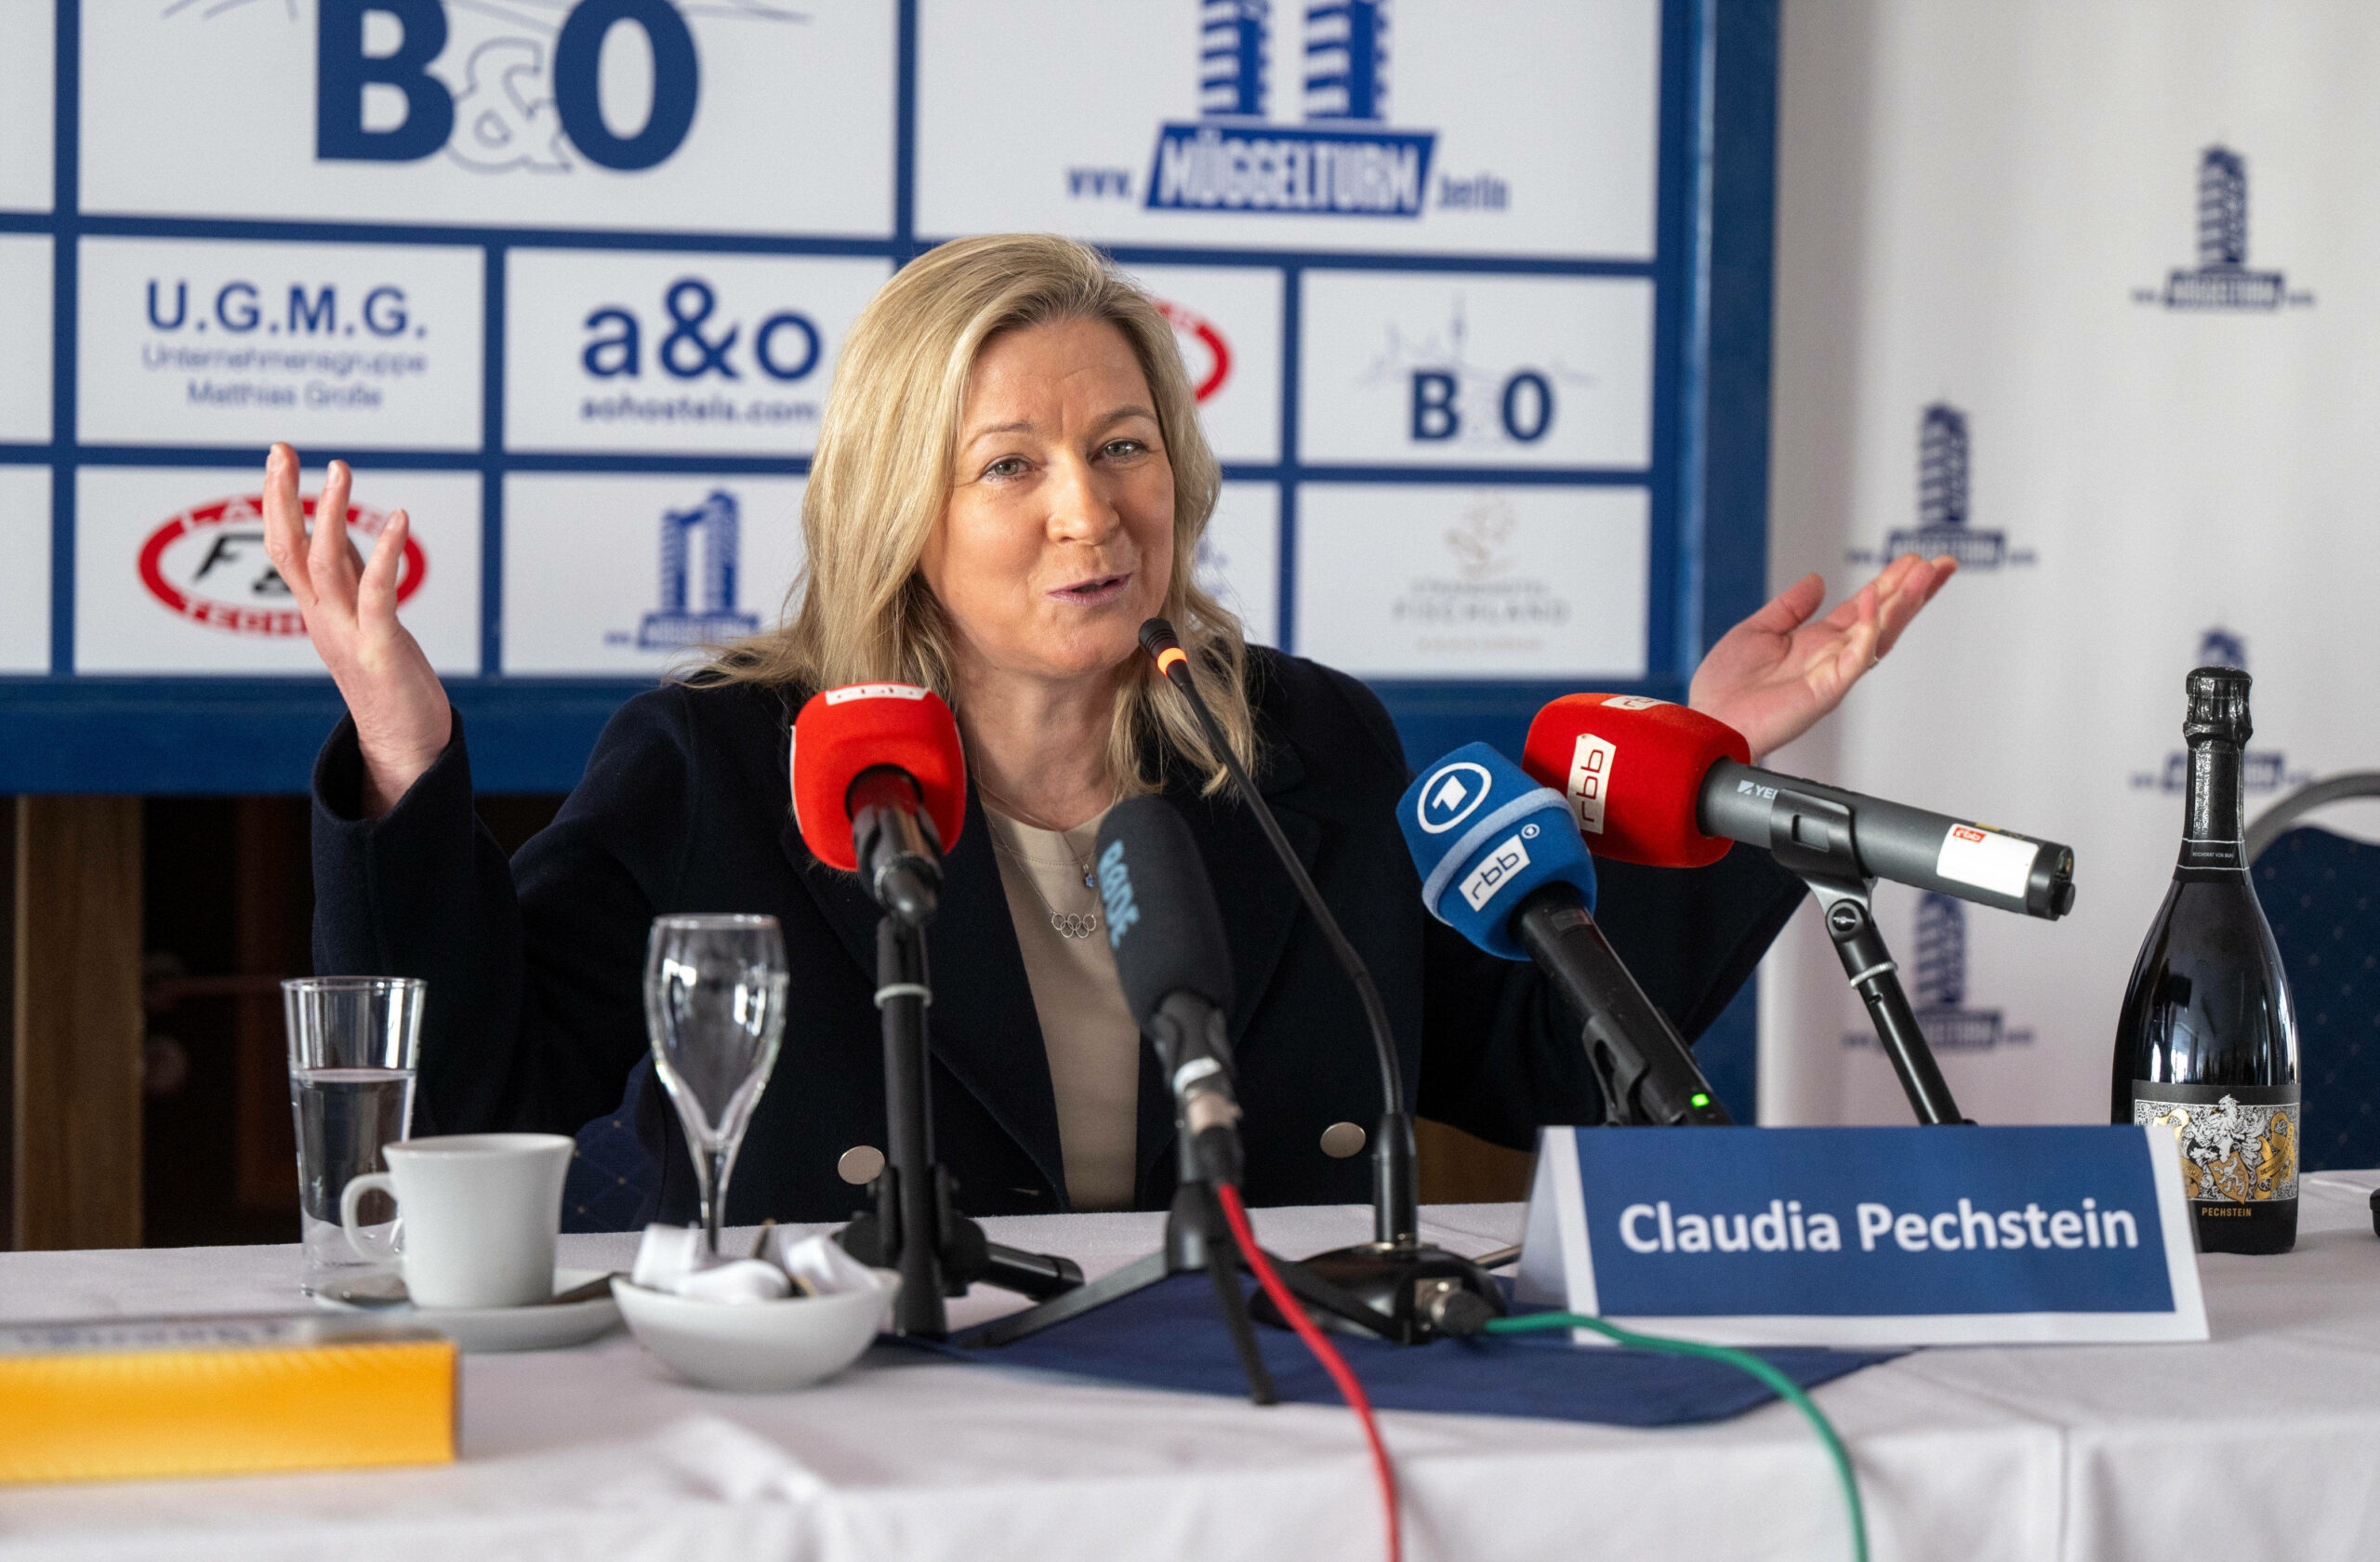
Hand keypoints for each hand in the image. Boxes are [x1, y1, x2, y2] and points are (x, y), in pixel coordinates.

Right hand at [259, 444, 451, 816]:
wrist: (404, 748)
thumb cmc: (388, 683)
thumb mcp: (365, 619)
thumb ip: (353, 577)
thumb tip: (344, 533)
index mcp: (317, 611)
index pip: (285, 548)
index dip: (278, 502)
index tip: (278, 456)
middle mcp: (323, 618)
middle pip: (289, 550)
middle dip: (282, 497)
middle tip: (281, 449)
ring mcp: (347, 633)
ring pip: (325, 565)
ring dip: (328, 515)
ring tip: (338, 470)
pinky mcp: (380, 648)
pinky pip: (377, 593)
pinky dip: (384, 553)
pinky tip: (397, 519)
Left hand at [1687, 553, 1954, 762]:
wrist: (1708, 721)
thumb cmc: (1726, 687)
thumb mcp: (1758, 630)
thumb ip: (1790, 607)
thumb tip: (1817, 581)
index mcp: (1818, 642)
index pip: (1865, 607)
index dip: (1891, 584)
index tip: (1915, 560)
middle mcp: (1832, 657)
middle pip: (1883, 618)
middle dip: (1913, 591)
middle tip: (1940, 564)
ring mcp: (1832, 674)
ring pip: (1878, 635)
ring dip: (1902, 605)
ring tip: (1924, 577)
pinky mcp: (1825, 690)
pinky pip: (1853, 658)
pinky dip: (1865, 630)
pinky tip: (1872, 604)